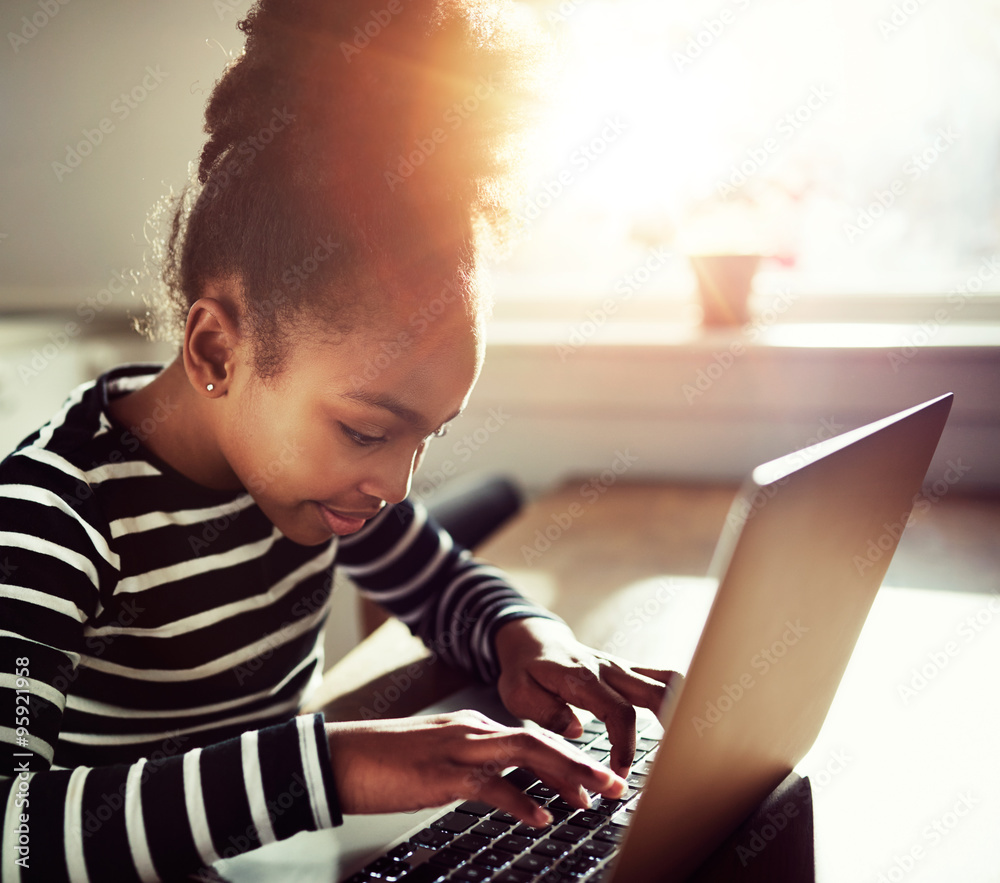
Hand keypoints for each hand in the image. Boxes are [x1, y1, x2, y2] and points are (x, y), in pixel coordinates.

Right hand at [325, 710, 627, 825]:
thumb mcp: (436, 759)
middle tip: (613, 783)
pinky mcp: (443, 773)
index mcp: (472, 727)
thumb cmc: (384, 761)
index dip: (566, 757)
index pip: (530, 738)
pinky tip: (540, 816)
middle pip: (538, 741)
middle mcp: (472, 731)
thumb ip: (471, 766)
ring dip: (564, 774)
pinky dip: (519, 800)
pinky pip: (491, 786)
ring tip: (594, 795)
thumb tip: (502, 785)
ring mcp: (459, 749)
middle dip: (579, 762)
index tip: (592, 778)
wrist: (341, 756)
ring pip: (525, 754)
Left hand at [494, 617, 679, 776]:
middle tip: (678, 758)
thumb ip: (544, 711)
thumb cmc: (524, 670)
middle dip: (674, 724)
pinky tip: (682, 723)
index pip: (620, 712)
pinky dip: (677, 698)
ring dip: (684, 705)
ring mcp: (621, 668)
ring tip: (689, 740)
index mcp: (583, 678)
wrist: (531, 639)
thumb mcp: (517, 692)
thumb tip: (576, 730)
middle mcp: (609, 669)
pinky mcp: (627, 671)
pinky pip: (661, 679)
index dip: (626, 745)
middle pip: (657, 691)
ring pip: (667, 679)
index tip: (620, 772)